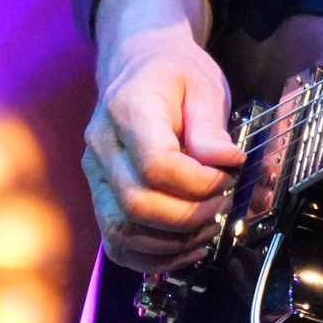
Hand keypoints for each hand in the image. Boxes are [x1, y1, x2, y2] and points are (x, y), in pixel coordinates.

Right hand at [84, 0, 246, 275]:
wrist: (140, 66)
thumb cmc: (173, 75)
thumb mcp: (203, 85)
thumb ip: (211, 127)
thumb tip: (225, 162)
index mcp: (127, 111)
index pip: (155, 165)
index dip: (197, 183)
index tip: (226, 175)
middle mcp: (103, 147)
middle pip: (136, 205)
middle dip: (189, 217)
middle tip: (221, 205)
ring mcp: (97, 177)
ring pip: (123, 232)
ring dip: (173, 242)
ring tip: (209, 227)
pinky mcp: (101, 198)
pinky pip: (117, 244)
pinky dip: (153, 256)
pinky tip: (186, 248)